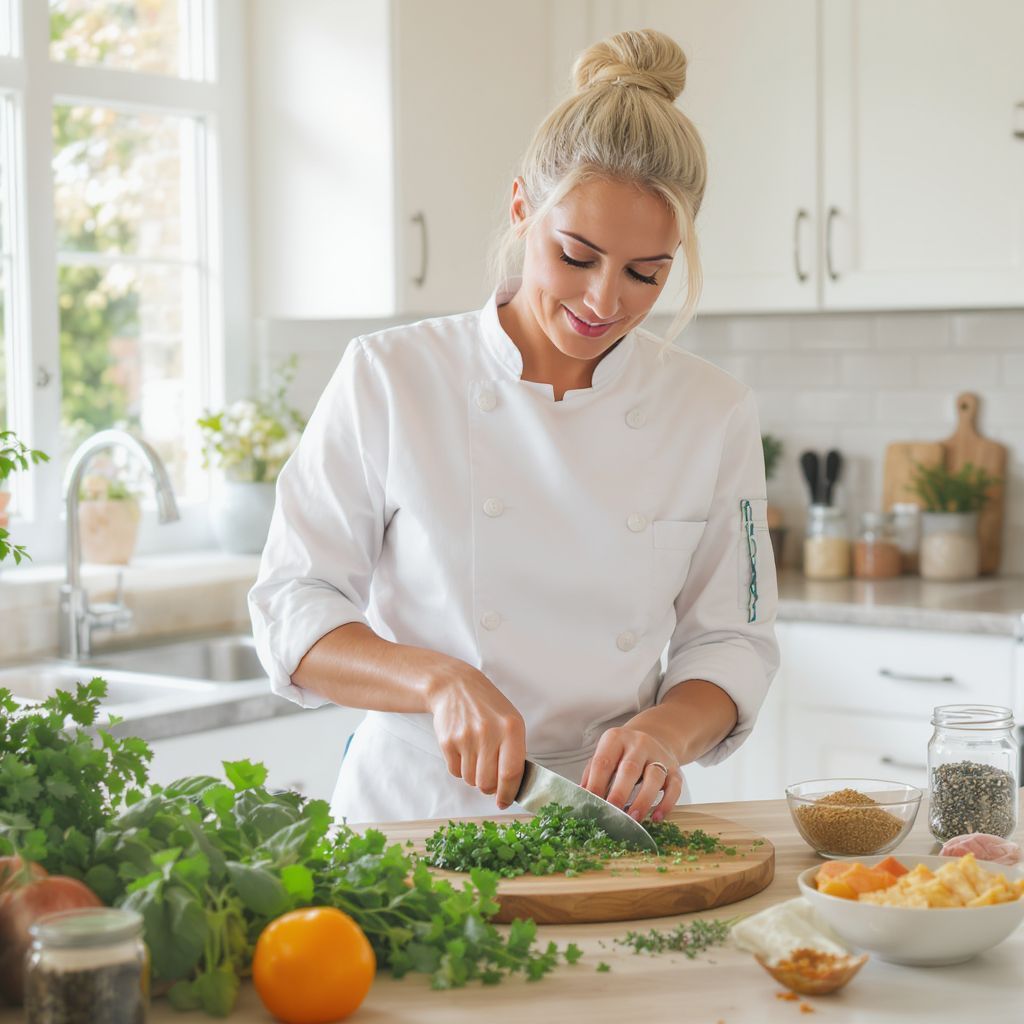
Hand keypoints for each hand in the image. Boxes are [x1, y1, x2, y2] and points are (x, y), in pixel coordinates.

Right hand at [424, 658, 525, 809]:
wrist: (455, 687)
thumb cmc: (488, 708)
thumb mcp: (510, 722)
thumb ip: (514, 752)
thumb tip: (511, 788)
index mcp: (511, 728)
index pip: (511, 773)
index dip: (508, 793)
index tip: (504, 802)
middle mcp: (489, 732)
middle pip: (488, 783)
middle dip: (489, 787)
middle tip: (488, 776)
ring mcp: (466, 737)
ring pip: (470, 780)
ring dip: (474, 775)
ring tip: (476, 754)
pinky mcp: (448, 741)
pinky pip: (455, 772)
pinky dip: (460, 767)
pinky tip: (463, 748)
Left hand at [580, 727, 681, 822]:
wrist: (657, 735)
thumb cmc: (623, 752)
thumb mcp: (606, 753)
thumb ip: (593, 773)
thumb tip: (581, 797)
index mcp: (616, 739)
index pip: (604, 762)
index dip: (596, 784)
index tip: (591, 804)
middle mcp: (639, 744)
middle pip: (629, 769)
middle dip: (620, 793)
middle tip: (612, 814)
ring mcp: (659, 756)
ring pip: (654, 777)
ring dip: (643, 800)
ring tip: (634, 818)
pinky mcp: (675, 769)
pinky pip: (674, 787)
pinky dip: (666, 804)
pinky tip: (657, 818)